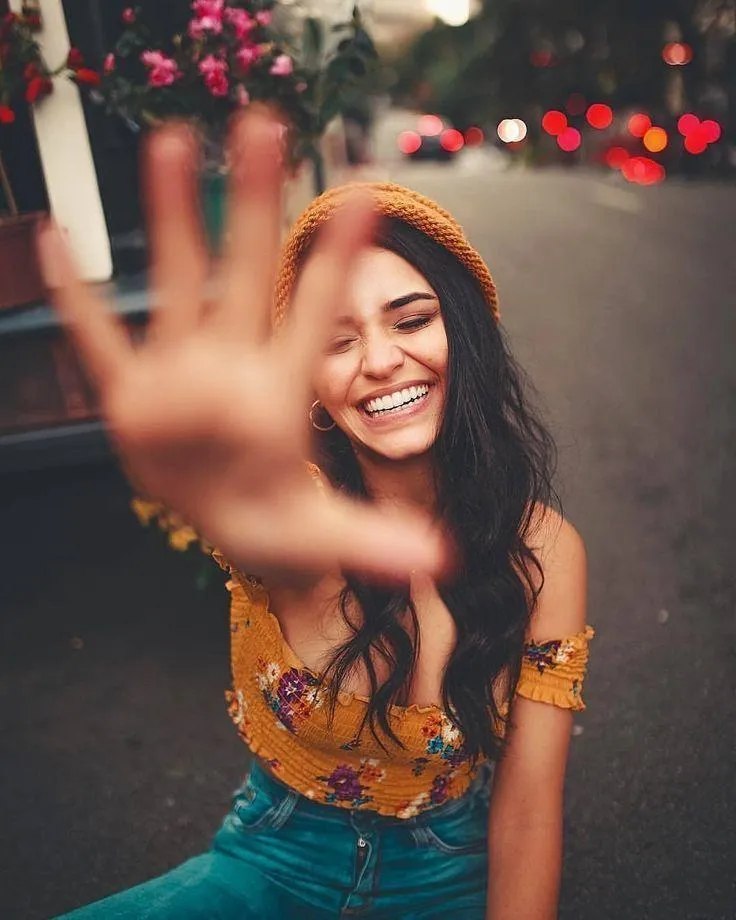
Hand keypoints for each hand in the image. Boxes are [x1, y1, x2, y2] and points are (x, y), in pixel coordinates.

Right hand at [38, 110, 450, 581]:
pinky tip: (55, 242)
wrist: (223, 522)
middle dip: (253, 201)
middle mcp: (231, 364)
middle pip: (244, 270)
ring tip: (172, 141)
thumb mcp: (326, 536)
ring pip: (175, 281)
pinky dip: (75, 298)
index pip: (317, 308)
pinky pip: (99, 340)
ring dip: (171, 215)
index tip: (369, 194)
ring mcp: (179, 373)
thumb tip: (443, 559)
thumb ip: (378, 542)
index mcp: (280, 386)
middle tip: (267, 124)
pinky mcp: (131, 396)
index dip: (342, 256)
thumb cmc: (276, 516)